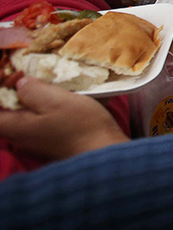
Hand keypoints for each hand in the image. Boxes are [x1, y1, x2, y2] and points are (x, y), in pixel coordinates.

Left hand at [0, 77, 128, 159]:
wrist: (104, 152)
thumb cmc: (81, 126)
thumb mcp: (57, 100)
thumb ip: (32, 90)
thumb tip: (20, 83)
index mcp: (15, 126)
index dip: (2, 91)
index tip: (15, 78)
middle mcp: (19, 137)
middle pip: (6, 112)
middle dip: (15, 93)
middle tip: (30, 78)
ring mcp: (33, 142)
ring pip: (22, 116)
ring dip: (30, 100)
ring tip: (46, 86)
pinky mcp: (48, 143)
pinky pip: (36, 122)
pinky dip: (42, 109)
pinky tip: (59, 100)